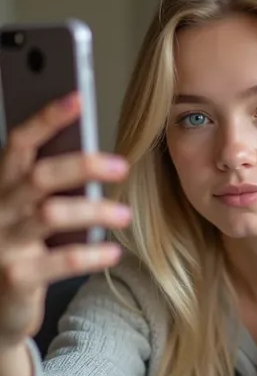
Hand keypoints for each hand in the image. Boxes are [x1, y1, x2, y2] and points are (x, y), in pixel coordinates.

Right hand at [0, 93, 131, 345]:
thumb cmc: (18, 252)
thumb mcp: (25, 217)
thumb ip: (46, 191)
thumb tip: (94, 161)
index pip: (19, 145)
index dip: (47, 119)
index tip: (77, 99)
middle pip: (39, 176)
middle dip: (82, 165)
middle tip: (120, 166)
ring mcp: (3, 244)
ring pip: (51, 214)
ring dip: (94, 210)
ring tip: (124, 213)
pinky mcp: (16, 277)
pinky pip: (61, 260)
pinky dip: (92, 253)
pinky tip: (112, 251)